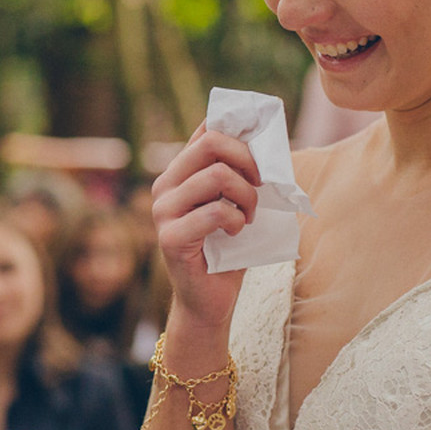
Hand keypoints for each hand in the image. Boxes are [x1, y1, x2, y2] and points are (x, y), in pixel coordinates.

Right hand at [152, 122, 260, 328]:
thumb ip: (239, 173)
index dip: (240, 131)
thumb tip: (268, 140)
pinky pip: (216, 212)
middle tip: (262, 183)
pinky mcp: (170, 237)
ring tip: (249, 216)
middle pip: (212, 144)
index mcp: (178, 172)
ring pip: (217, 176)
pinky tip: (236, 233)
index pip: (207, 130)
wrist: (210, 300)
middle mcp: (164, 186)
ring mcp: (163, 211)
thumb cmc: (227, 250)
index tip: (263, 150)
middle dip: (249, 160)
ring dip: (247, 196)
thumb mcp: (235, 203)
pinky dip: (238, 221)